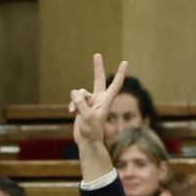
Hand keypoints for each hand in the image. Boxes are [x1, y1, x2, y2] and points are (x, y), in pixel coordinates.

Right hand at [67, 52, 125, 178]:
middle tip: (97, 54)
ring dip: (75, 100)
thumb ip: (81, 103)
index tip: (125, 62)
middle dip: (97, 67)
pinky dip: (72, 105)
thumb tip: (75, 93)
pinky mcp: (82, 107)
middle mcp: (99, 99)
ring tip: (75, 111)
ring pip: (80, 92)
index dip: (120, 73)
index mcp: (106, 101)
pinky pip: (74, 99)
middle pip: (98, 79)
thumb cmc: (91, 131)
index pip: (115, 84)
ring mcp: (90, 102)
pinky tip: (71, 113)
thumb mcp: (86, 117)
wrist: (87, 142)